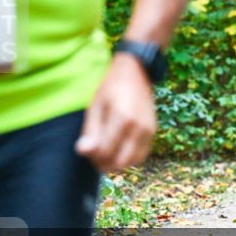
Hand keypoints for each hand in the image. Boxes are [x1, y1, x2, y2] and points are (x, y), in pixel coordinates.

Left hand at [75, 53, 156, 172]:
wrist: (136, 73)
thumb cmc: (111, 87)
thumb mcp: (95, 106)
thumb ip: (90, 131)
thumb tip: (83, 152)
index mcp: (122, 118)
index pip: (105, 152)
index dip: (91, 155)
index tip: (85, 147)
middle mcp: (139, 127)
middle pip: (119, 162)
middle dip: (103, 163)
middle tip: (94, 152)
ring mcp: (148, 130)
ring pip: (132, 162)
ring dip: (117, 162)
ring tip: (106, 151)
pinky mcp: (153, 132)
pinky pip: (141, 156)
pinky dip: (129, 158)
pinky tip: (118, 148)